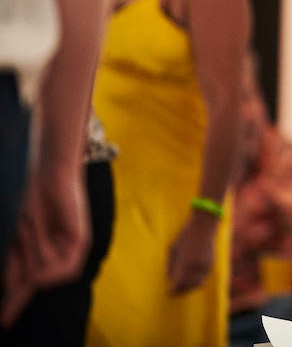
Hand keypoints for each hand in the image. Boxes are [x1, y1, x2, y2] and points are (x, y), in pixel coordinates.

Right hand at [1, 165, 88, 326]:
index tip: (3, 321)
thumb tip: (12, 287)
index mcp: (42, 250)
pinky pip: (66, 266)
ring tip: (30, 232)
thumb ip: (17, 261)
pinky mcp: (81, 240)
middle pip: (35, 280)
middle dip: (20, 289)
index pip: (28, 283)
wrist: (49, 173)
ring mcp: (71, 246)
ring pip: (48, 273)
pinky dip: (50, 264)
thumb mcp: (19, 235)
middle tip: (12, 283)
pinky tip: (42, 248)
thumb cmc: (32, 198)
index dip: (15, 302)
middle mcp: (59, 251)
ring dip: (33, 260)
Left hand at [167, 210, 218, 294]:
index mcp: (185, 263)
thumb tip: (169, 278)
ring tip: (182, 289)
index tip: (168, 292)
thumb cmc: (185, 235)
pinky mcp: (211, 264)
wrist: (204, 226)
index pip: (179, 283)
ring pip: (198, 284)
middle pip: (188, 286)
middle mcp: (196, 267)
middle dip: (181, 291)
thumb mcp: (173, 248)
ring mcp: (205, 266)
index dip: (173, 290)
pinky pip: (204, 278)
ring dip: (189, 288)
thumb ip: (171, 265)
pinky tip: (191, 281)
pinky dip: (197, 282)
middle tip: (174, 293)